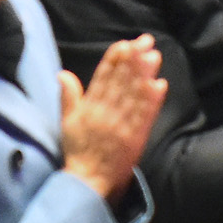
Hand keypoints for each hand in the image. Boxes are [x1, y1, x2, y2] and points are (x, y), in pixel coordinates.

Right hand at [60, 34, 165, 199]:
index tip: (125, 43)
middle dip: (134, 59)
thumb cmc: (78, 150)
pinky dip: (152, 100)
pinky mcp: (135, 138)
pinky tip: (160, 85)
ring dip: (145, 74)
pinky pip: (144, 116)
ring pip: (134, 94)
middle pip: (121, 81)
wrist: (88, 181)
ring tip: (155, 56)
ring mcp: (121, 125)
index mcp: (89, 107)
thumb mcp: (67, 122)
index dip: (115, 59)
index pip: (102, 77)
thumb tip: (63, 74)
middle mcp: (105, 113)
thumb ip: (68, 97)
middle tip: (147, 41)